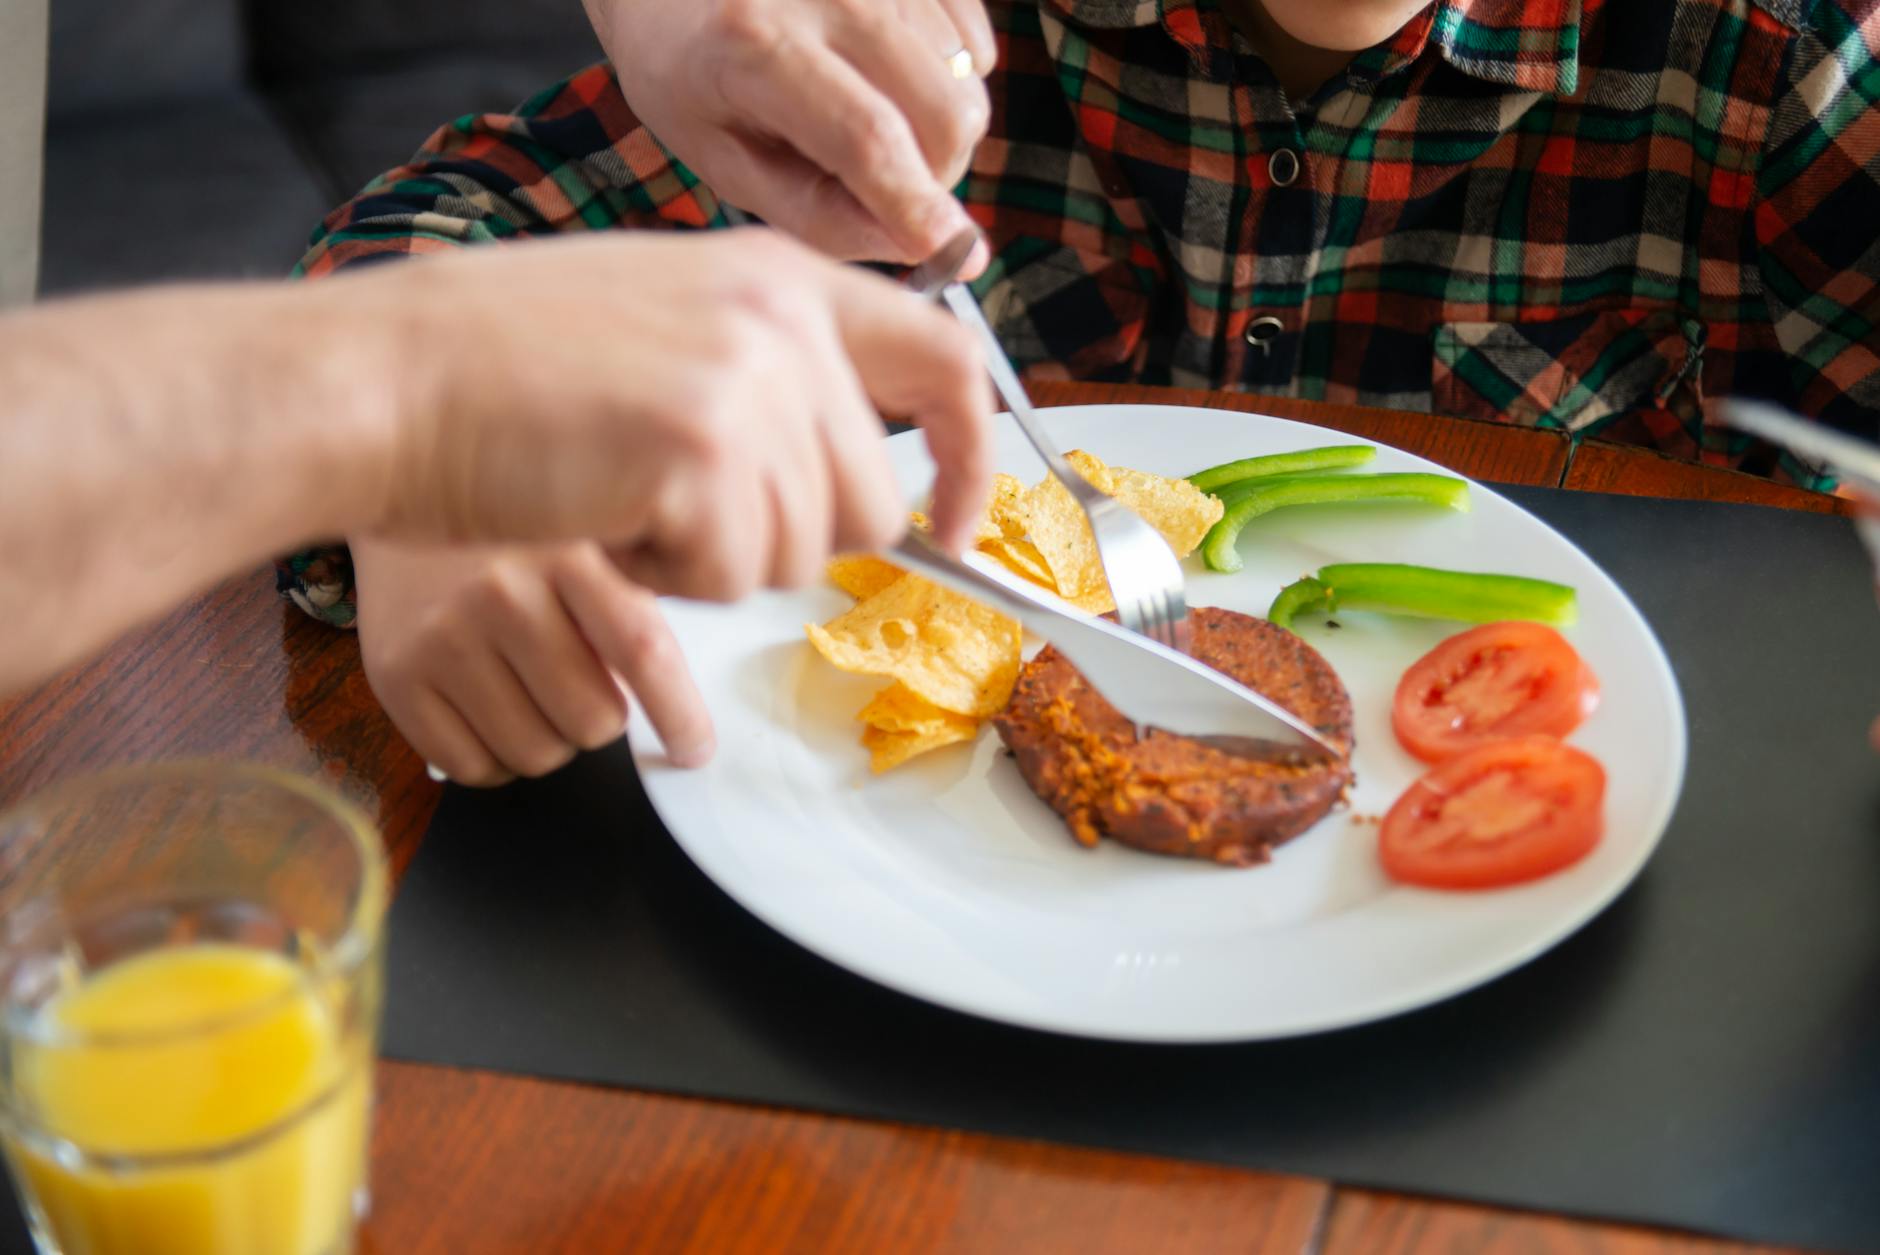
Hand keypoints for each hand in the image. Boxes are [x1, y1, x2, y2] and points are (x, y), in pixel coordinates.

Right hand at [332, 229, 991, 578]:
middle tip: (683, 502)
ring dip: (715, 557)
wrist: (390, 378)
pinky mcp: (701, 456)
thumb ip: (777, 369)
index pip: (945, 364)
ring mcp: (748, 385)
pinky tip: (604, 515)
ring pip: (803, 554)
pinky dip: (668, 577)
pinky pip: (732, 578)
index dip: (970, 460)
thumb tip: (871, 471)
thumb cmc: (507, 368)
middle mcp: (784, 320)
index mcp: (784, 277)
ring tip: (626, 490)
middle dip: (786, 538)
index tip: (956, 529)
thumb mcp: (671, 319)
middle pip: (870, 504)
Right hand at [353, 540, 714, 783]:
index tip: (694, 749)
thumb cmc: (512, 539)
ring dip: (549, 742)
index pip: (643, 653)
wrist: (400, 490)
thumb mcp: (585, 548)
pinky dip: (494, 759)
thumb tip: (678, 710)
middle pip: (593, 721)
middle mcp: (503, 595)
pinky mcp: (396, 677)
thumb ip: (628, 612)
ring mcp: (445, 637)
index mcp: (569, 557)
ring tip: (530, 692)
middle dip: (600, 720)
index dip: (679, 715)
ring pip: (536, 753)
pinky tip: (488, 711)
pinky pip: (474, 768)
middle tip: (581, 689)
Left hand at [588, 0, 994, 268]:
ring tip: (874, 125)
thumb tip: (924, 245)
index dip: (917, 205)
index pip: (867, 138)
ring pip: (969, 83)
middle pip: (945, 114)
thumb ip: (820, 216)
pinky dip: (949, 83)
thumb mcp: (729, 166)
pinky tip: (891, 82)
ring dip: (938, 130)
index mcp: (756, 44)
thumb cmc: (695, 85)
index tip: (958, 256)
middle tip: (883, 186)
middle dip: (935, 176)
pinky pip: (977, 45)